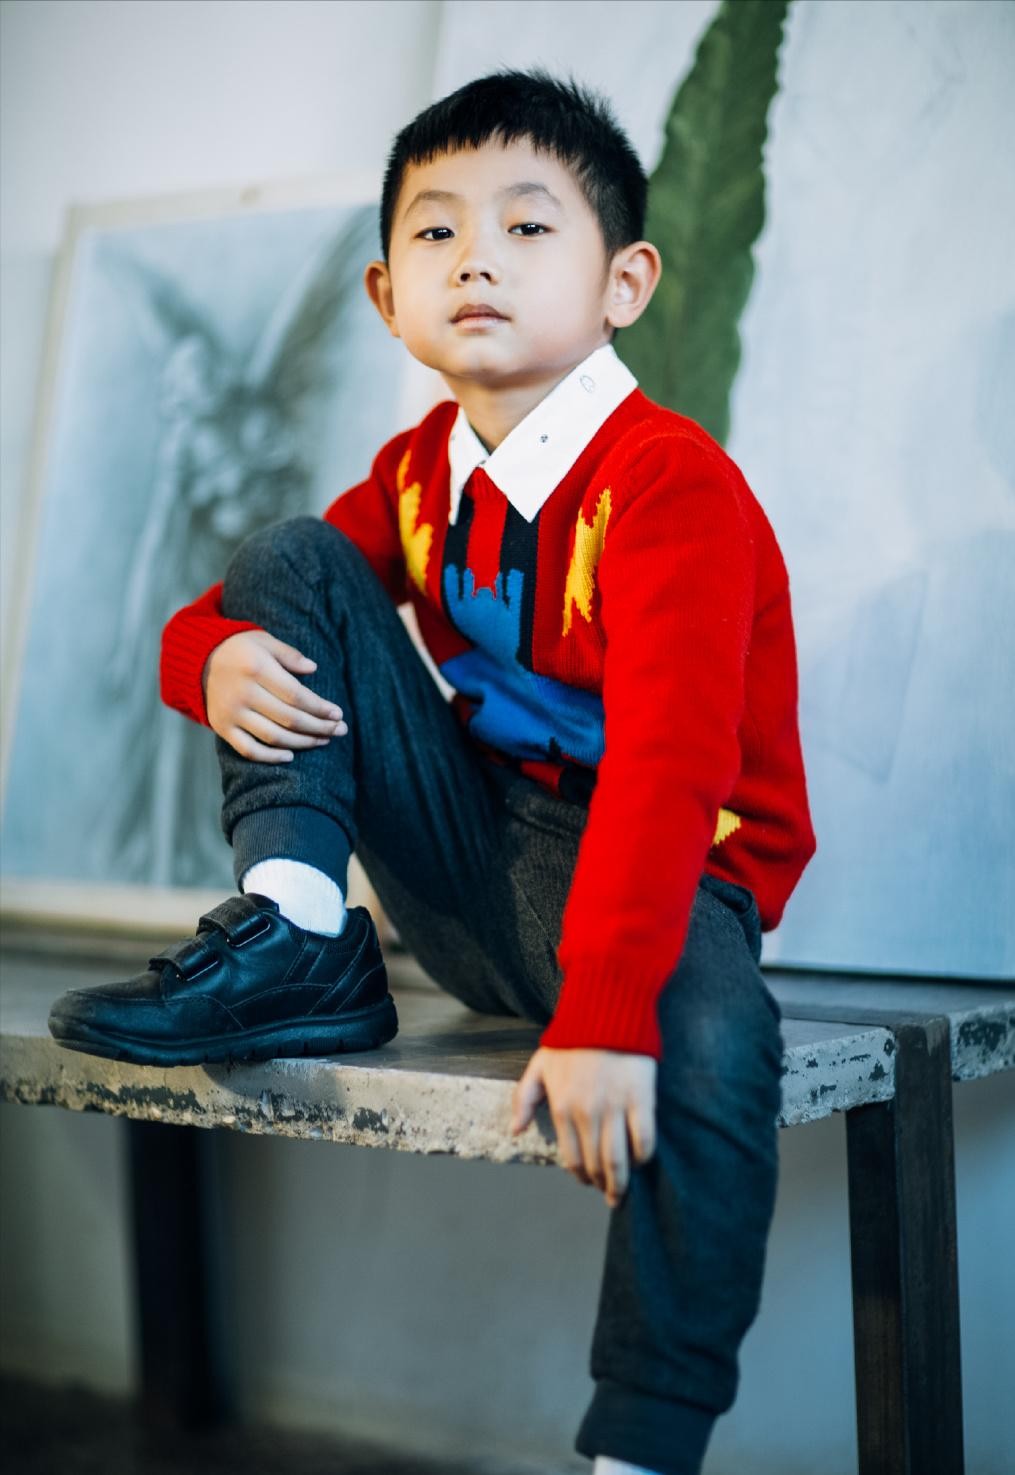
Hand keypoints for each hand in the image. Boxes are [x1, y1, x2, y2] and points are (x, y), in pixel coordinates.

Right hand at [203, 630, 347, 761]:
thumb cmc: (241, 649)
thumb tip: (314, 669)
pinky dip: (270, 757)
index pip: (296, 695)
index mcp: (256, 668)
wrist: (199, 660)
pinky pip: (248, 750)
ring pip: (273, 736)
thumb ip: (290, 655)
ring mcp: (231, 713)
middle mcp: (243, 693)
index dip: (319, 708)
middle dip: (319, 727)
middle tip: (340, 730)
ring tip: (322, 741)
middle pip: (289, 718)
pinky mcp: (222, 727)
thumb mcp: (264, 641)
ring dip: (302, 742)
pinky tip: (290, 755)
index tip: (338, 714)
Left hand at [510, 1046, 656, 1207]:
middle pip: (595, 1165)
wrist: (606, 1010)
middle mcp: (587, 1113)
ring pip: (618, 1160)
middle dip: (601, 1185)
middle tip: (608, 1193)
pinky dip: (643, 1157)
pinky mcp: (641, 1099)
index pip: (571, 1158)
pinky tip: (641, 1160)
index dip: (580, 1176)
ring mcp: (615, 1108)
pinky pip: (644, 1139)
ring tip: (622, 1192)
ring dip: (620, 1182)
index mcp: (562, 1107)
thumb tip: (516, 1131)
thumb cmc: (572, 1038)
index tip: (587, 1182)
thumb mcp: (539, 1065)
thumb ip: (523, 1098)